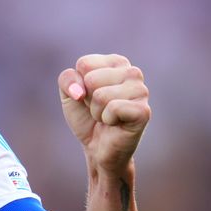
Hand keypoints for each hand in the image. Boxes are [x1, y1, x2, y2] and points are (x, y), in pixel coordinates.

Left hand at [58, 54, 150, 173]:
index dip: (79, 85)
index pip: (84, 64)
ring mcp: (141, 91)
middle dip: (88, 99)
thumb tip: (80, 91)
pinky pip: (113, 108)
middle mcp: (133, 72)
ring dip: (97, 111)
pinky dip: (107, 119)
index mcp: (117, 62)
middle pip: (91, 79)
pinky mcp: (143, 110)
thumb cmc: (87, 117)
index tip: (90, 97)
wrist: (97, 148)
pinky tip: (116, 124)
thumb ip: (67, 80)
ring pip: (101, 95)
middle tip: (99, 109)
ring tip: (107, 117)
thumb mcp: (68, 94)